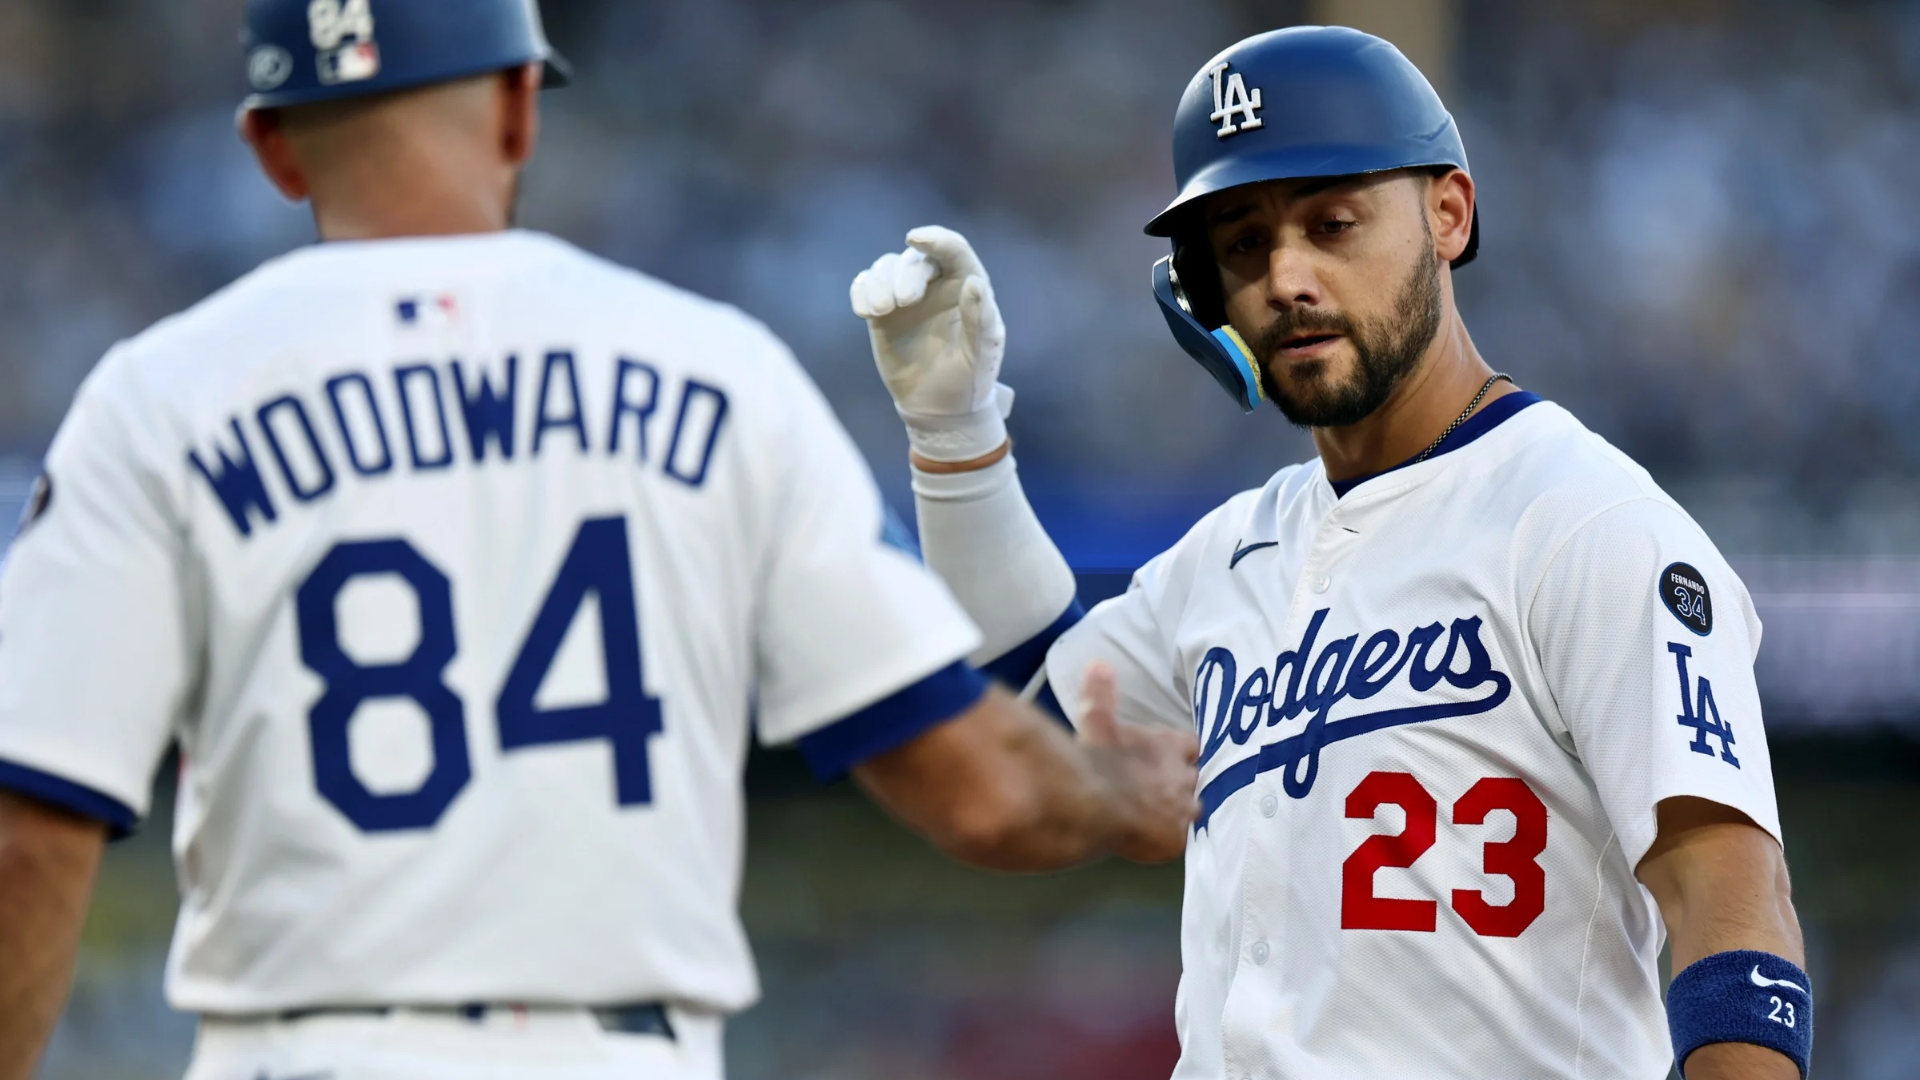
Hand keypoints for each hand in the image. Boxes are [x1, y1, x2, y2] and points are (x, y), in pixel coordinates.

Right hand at [850, 226, 1011, 462]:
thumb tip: (974, 283)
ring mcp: (906, 295)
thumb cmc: (970, 379)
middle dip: (904, 275)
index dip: (936, 238)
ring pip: (885, 267)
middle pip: (915, 259)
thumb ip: (981, 317)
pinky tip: (865, 312)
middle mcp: (936, 284)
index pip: (953, 249)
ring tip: (879, 312)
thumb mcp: (982, 352)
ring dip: (879, 283)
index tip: (916, 239)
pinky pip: (865, 286)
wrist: (940, 408)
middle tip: (901, 303)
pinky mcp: (882, 312)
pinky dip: (862, 291)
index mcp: (967, 285)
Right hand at [1077, 662, 1200, 862]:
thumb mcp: (1096, 720)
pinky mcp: (1176, 839)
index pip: (1190, 743)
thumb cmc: (1097, 761)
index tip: (1171, 753)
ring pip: (1193, 807)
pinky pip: (1182, 838)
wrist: (1093, 806)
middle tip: (1161, 785)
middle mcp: (1183, 776)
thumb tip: (1100, 664)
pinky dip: (1171, 836)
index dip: (1180, 749)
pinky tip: (1157, 837)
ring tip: (1162, 813)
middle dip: (1181, 779)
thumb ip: (1100, 693)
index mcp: (1169, 745)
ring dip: (1180, 808)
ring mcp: (1182, 810)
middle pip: (1195, 775)